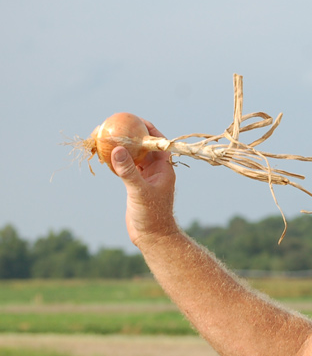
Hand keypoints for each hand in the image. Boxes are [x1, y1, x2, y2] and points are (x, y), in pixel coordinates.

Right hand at [110, 120, 179, 247]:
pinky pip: (126, 168)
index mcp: (164, 168)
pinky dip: (116, 161)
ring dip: (122, 148)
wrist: (152, 236)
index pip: (158, 142)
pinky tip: (103, 156)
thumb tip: (116, 149)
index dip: (147, 129)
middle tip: (116, 126)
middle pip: (144, 146)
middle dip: (131, 135)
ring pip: (134, 157)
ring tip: (107, 137)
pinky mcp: (136, 186)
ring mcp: (146, 178)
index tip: (134, 119)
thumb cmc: (152, 215)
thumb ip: (128, 171)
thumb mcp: (139, 191)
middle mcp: (157, 170)